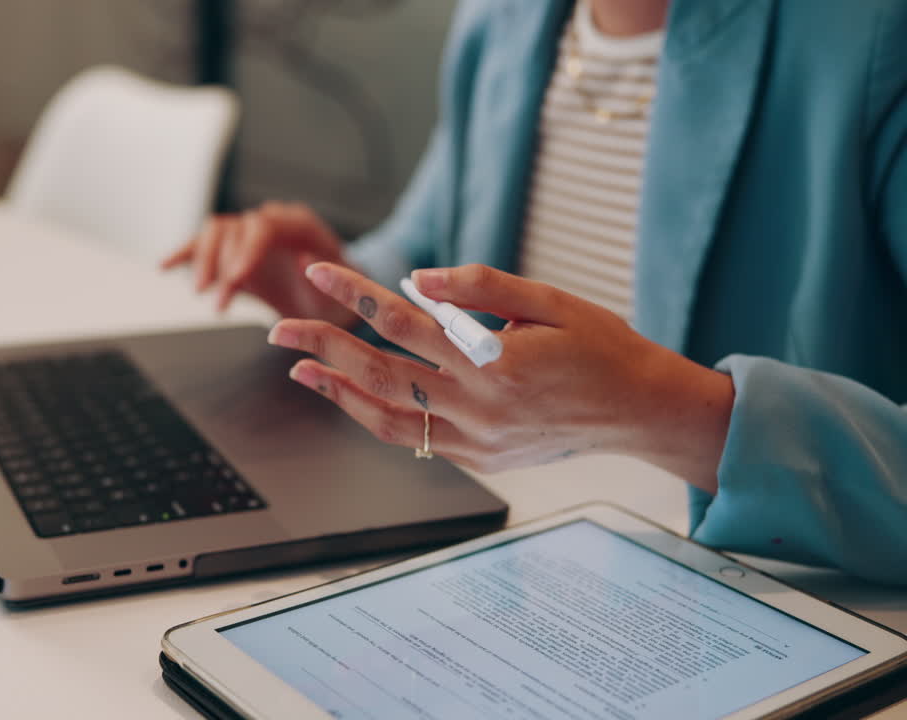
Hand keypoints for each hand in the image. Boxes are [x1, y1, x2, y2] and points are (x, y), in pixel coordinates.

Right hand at [161, 202, 359, 326]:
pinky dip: (184, 254)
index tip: (235, 280)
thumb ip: (329, 277)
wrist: (335, 301)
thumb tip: (303, 261)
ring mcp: (250, 235)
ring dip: (203, 262)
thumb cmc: (344, 296)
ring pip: (215, 233)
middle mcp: (271, 222)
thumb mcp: (347, 292)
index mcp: (300, 225)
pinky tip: (164, 267)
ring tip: (201, 292)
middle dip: (221, 263)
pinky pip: (205, 245)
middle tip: (217, 299)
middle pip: (234, 228)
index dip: (245, 251)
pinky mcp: (235, 251)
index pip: (263, 226)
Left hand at [268, 263, 734, 492]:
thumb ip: (481, 287)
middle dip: (323, 346)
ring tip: (300, 368)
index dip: (354, 293)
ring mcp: (478, 439)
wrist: (641, 411)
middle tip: (280, 328)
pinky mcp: (483, 458)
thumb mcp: (550, 301)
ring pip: (387, 417)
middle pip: (378, 371)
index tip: (318, 272)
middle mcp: (479, 404)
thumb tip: (419, 278)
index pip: (403, 320)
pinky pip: (415, 441)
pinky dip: (376, 420)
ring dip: (337, 392)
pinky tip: (352, 399)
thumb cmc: (602, 348)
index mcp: (493, 359)